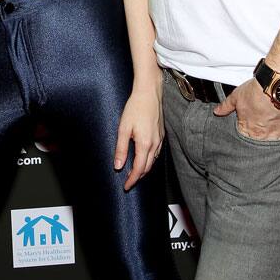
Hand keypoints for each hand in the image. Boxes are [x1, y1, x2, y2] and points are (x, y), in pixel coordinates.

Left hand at [114, 72, 163, 190]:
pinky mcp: (162, 134)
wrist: (149, 93)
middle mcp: (155, 144)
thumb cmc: (135, 107)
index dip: (132, 180)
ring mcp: (160, 139)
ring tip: (135, 173)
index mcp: (145, 144)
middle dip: (138, 177)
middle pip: (147, 167)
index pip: (139, 169)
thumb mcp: (123, 128)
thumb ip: (121, 148)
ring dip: (144, 169)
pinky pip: (157, 153)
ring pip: (153, 161)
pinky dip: (150, 160)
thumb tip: (118, 165)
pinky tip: (144, 158)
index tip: (126, 186)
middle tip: (129, 182)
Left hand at [213, 78, 279, 140]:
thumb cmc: (257, 90)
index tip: (247, 128)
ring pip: (270, 144)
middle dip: (256, 138)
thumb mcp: (236, 96)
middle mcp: (260, 134)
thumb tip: (217, 112)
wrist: (276, 86)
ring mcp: (274, 134)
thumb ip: (226, 106)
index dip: (244, 132)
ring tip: (269, 131)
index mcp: (246, 128)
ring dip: (269, 140)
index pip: (243, 137)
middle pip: (256, 142)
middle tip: (258, 130)